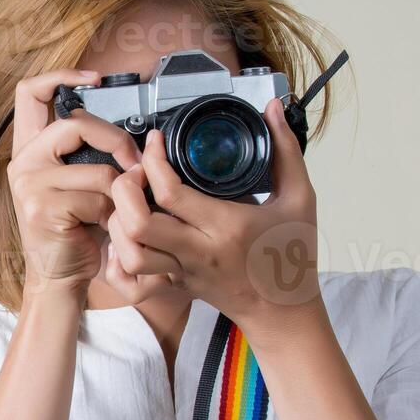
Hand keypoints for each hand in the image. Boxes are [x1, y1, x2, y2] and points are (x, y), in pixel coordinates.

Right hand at [7, 70, 143, 298]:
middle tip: (134, 164)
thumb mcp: (78, 183)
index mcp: (30, 149)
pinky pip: (98, 197)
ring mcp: (30, 184)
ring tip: (113, 210)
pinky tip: (104, 227)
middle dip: (117, 140)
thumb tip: (129, 134)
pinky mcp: (43, 207)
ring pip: (98, 169)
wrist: (59, 276)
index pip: (30, 93)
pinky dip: (112, 214)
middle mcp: (23, 162)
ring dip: (118, 193)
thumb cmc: (75, 230)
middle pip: (76, 122)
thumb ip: (88, 153)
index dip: (61, 75)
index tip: (94, 77)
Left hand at [105, 99, 323, 339]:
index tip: (156, 141)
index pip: (171, 194)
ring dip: (120, 222)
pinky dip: (119, 259)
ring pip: (130, 253)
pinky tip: (128, 236)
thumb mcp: (300, 198)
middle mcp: (198, 252)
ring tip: (131, 201)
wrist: (284, 311)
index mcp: (227, 227)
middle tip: (136, 173)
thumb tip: (274, 108)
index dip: (153, 161)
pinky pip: (132, 282)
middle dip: (125, 190)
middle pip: (137, 224)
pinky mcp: (173, 286)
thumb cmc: (292, 255)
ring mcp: (181, 272)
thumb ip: (286, 150)